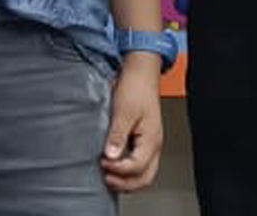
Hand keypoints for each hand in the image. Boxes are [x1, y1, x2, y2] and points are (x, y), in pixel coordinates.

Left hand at [101, 53, 163, 191]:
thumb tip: (110, 155)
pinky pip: (138, 161)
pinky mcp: (143, 138)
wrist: (140, 73)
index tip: (103, 162)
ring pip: (143, 172)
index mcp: (151, 140)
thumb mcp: (123, 111)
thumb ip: (117, 135)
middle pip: (145, 177)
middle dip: (126, 184)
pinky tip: (114, 164)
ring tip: (108, 175)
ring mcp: (149, 142)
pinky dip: (127, 168)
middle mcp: (153, 144)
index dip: (118, 169)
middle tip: (106, 179)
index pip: (137, 166)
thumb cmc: (135, 88)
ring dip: (127, 179)